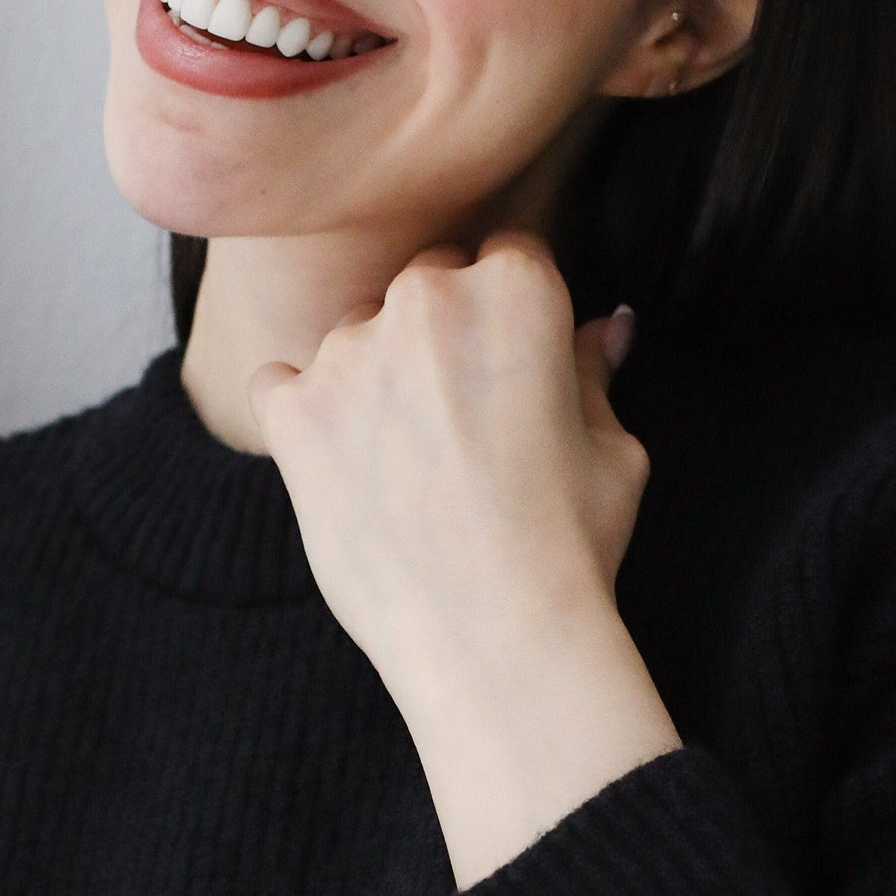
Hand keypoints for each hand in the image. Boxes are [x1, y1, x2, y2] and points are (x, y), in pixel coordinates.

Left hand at [245, 230, 649, 712]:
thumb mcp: (616, 451)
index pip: (508, 256)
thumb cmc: (570, 548)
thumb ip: (593, 374)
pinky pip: (279, 383)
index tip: (513, 372)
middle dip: (442, 338)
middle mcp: (425, 298)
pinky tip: (343, 469)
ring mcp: (348, 354)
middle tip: (463, 427)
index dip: (514, 317)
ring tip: (409, 468)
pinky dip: (303, 415)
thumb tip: (605, 327)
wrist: (494, 639)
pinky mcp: (292, 414)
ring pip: (355, 333)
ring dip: (374, 375)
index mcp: (516, 287)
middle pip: (427, 285)